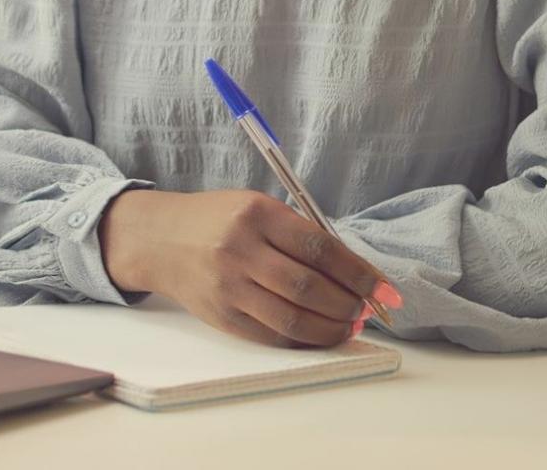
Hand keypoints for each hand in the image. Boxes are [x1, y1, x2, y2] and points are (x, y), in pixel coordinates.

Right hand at [98, 188, 400, 347]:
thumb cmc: (220, 219)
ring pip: (293, 318)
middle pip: (310, 287)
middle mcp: (241, 250)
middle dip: (350, 304)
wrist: (160, 239)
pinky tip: (321, 333)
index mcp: (257, 214)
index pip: (321, 248)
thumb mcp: (258, 207)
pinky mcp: (221, 315)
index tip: (387, 290)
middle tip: (370, 310)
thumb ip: (301, 234)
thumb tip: (355, 272)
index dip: (360, 274)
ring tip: (351, 324)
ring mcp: (228, 286)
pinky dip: (304, 339)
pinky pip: (271, 336)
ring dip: (331, 327)